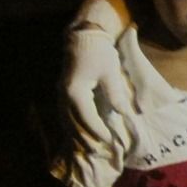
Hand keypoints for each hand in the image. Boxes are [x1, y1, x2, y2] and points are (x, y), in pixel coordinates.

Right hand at [65, 27, 134, 144]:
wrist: (84, 36)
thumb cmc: (100, 53)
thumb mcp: (110, 73)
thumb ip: (115, 94)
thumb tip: (124, 113)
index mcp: (75, 91)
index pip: (87, 118)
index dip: (98, 131)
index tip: (109, 140)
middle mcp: (64, 94)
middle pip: (73, 123)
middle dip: (85, 139)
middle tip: (97, 151)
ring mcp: (61, 93)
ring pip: (66, 120)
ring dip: (76, 135)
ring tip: (87, 148)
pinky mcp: (64, 90)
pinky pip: (65, 114)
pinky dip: (72, 125)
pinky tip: (78, 134)